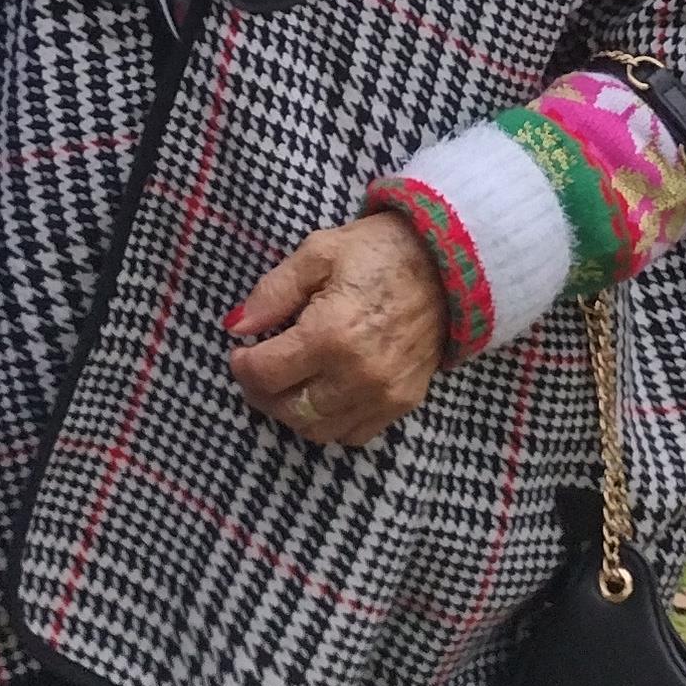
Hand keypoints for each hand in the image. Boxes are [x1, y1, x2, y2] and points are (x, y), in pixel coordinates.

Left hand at [225, 213, 445, 450]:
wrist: (448, 263)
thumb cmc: (379, 250)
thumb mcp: (318, 252)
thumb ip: (273, 292)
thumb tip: (237, 326)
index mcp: (330, 333)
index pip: (266, 374)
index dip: (241, 366)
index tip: (240, 352)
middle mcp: (356, 374)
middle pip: (287, 410)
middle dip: (261, 393)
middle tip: (258, 370)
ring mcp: (383, 394)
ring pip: (318, 430)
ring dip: (292, 411)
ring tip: (288, 383)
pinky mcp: (403, 402)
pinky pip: (353, 434)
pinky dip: (330, 422)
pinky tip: (324, 393)